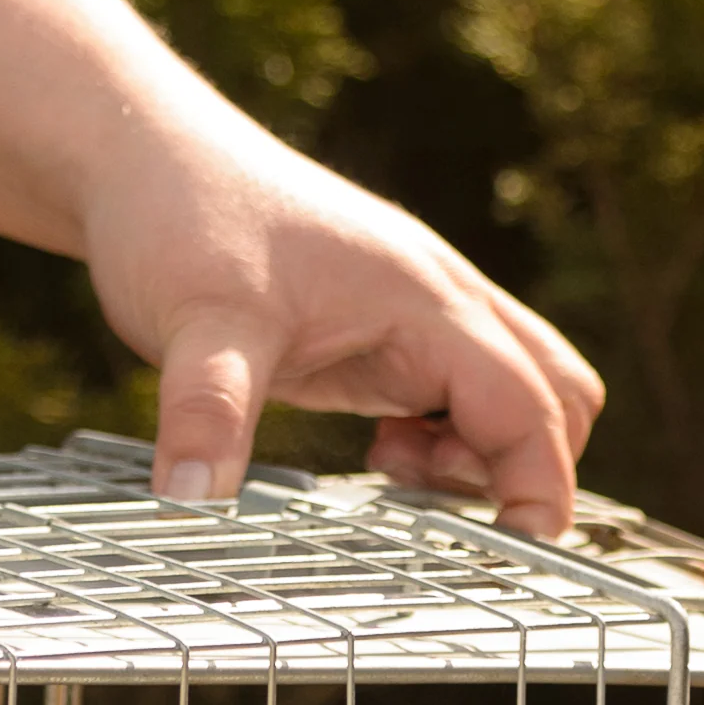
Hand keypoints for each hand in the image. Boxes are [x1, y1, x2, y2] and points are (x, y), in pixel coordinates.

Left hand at [71, 107, 605, 531]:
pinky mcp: (388, 331)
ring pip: (517, 392)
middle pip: (557, 393)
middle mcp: (441, 300)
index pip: (530, 402)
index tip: (518, 547)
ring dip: (483, 453)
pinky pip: (463, 394)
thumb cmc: (181, 219)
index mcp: (424, 297)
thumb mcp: (193, 324)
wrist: (146, 156)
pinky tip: (376, 450)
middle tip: (432, 505)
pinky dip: (449, 438)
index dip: (540, 482)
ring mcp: (419, 313)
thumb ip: (206, 411)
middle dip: (524, 467)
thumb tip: (193, 499)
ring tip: (390, 468)